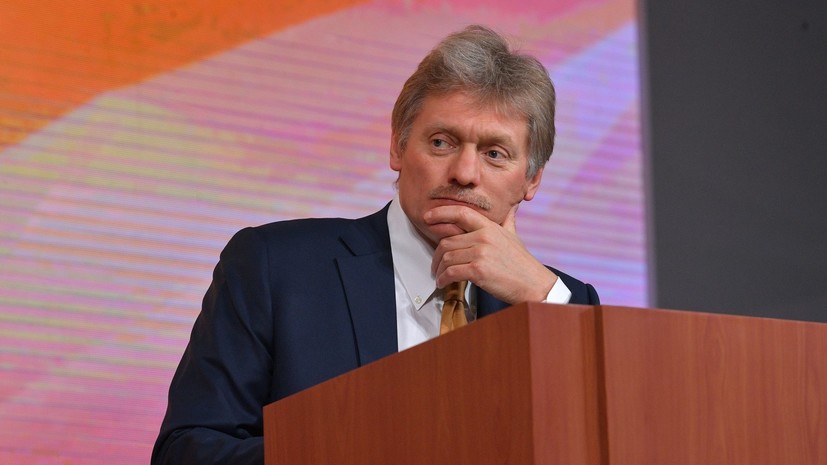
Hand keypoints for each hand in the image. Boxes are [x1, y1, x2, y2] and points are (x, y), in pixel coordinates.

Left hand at [425, 204, 557, 303]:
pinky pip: (451, 272)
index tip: (427, 216)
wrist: (534, 284)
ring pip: (447, 258)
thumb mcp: (514, 236)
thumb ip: (508, 221)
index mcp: (490, 227)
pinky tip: (443, 283)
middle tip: (435, 265)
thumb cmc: (522, 263)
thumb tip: (511, 207)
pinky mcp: (478, 270)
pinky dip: (443, 279)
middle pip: (447, 241)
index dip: (441, 213)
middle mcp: (484, 237)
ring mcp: (481, 253)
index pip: (461, 213)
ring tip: (439, 277)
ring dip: (439, 270)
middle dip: (437, 256)